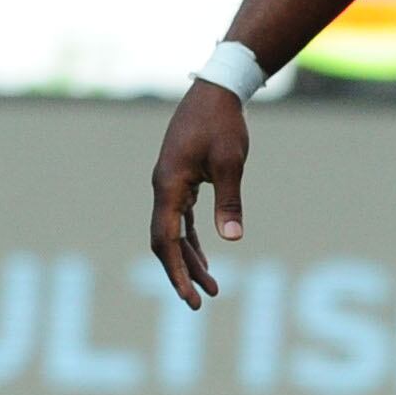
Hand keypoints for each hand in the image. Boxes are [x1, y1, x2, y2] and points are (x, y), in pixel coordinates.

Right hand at [148, 77, 249, 308]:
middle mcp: (163, 189)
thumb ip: (229, 202)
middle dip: (181, 273)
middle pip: (164, 242)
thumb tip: (232, 240)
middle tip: (199, 303)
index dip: (176, 271)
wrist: (215, 91)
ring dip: (190, 259)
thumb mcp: (231, 163)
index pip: (165, 240)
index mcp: (168, 186)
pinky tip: (206, 256)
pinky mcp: (181, 181)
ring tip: (212, 287)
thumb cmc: (222, 124)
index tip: (190, 297)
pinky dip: (192, 240)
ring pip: (173, 233)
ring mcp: (170, 185)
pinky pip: (181, 219)